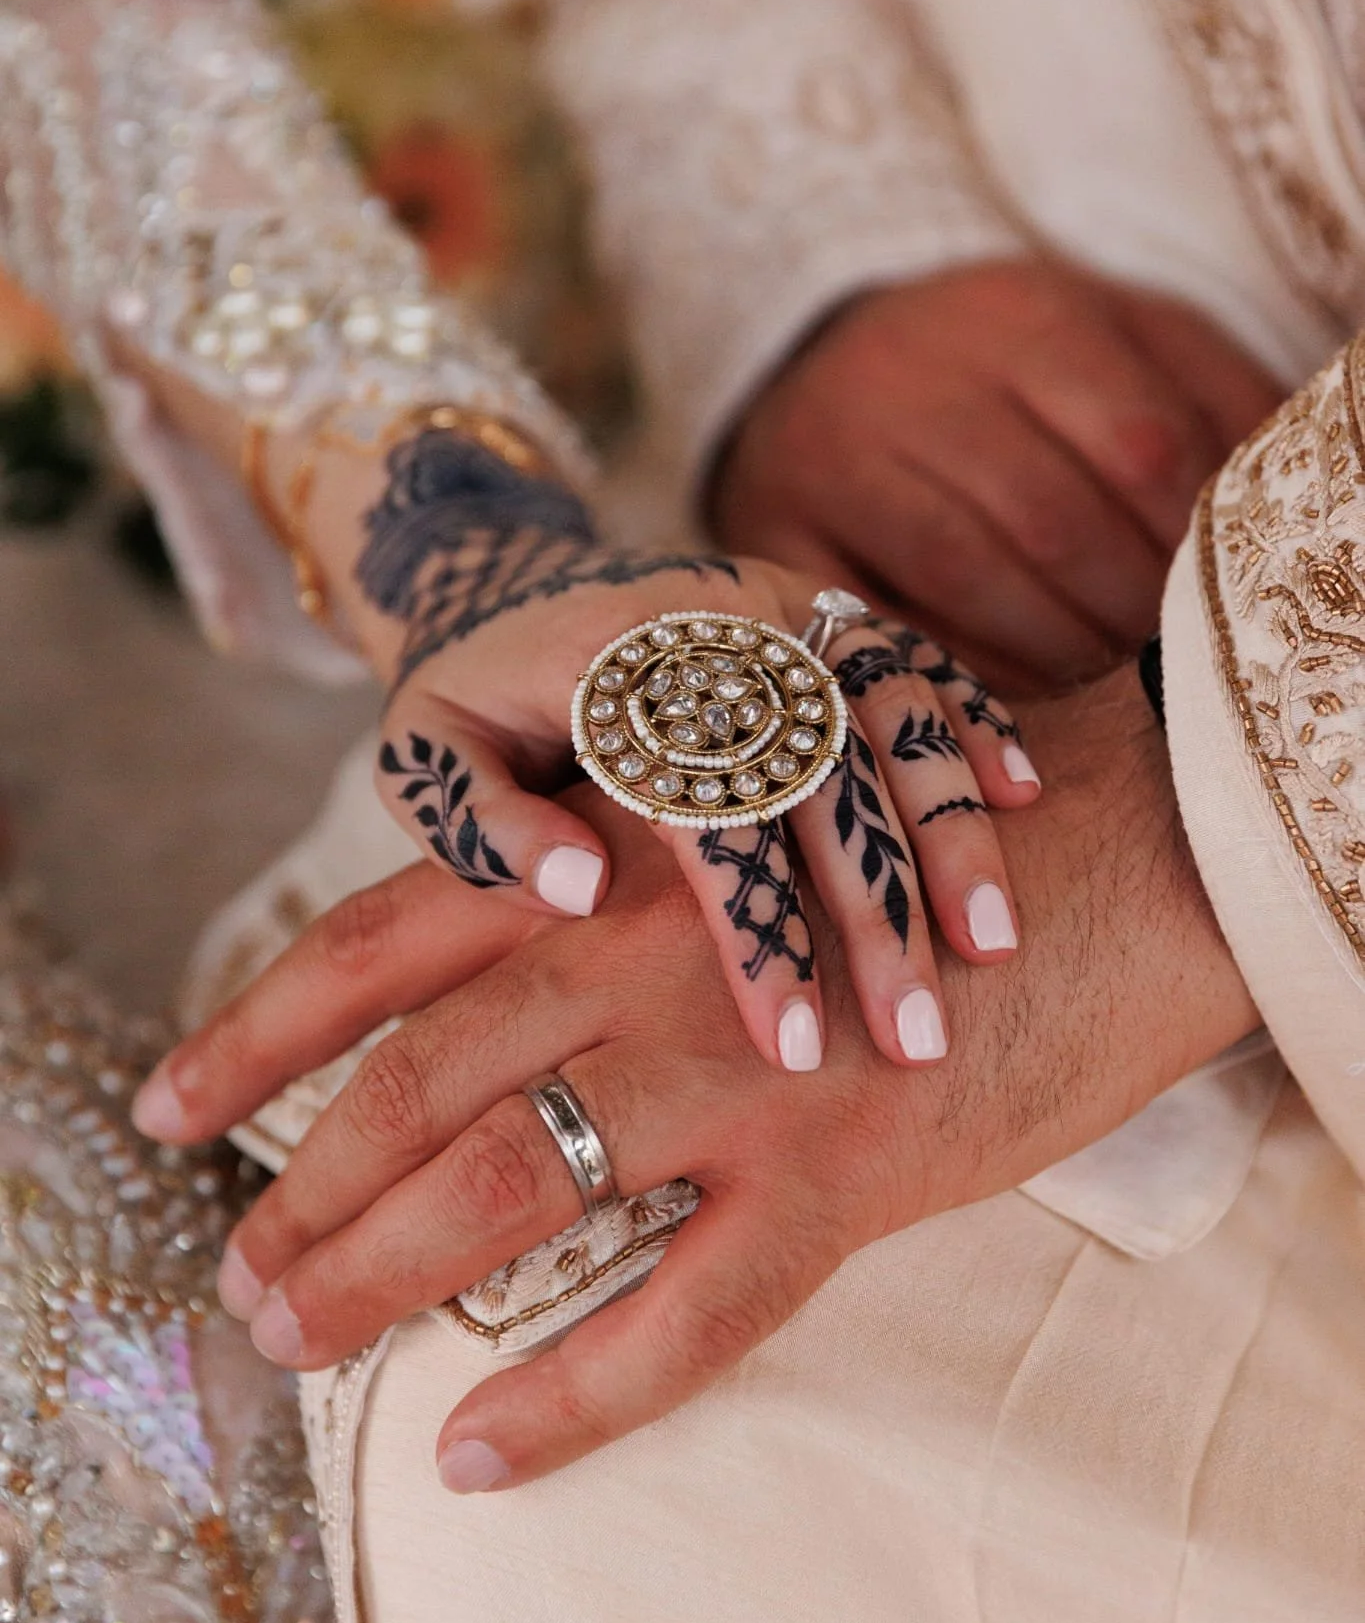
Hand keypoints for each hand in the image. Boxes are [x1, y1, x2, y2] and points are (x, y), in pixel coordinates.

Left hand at [133, 668, 1254, 1485]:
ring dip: (383, 1282)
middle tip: (239, 1281)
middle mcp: (645, 957)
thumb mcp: (725, 827)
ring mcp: (739, 1069)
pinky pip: (682, 1318)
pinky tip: (486, 1453)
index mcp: (604, 863)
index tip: (165, 1107)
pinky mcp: (841, 1173)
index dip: (254, 1032)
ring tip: (300, 1347)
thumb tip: (474, 989)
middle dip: (300, 1192)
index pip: (375, 943)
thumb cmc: (902, 847)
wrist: (1109, 863)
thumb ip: (599, 888)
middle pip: (416, 1085)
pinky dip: (573, 1400)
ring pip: (515, 1192)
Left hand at [147, 345, 1039, 1064]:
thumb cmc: (471, 699)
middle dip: (877, 909)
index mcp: (614, 671)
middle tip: (918, 1040)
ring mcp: (783, 612)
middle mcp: (718, 629)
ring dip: (948, 831)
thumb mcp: (426, 753)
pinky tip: (1029, 798)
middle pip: (819, 771)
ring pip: (891, 714)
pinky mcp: (827, 612)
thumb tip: (575, 891)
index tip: (789, 1043)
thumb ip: (482, 822)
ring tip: (998, 951)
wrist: (509, 579)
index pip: (702, 807)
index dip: (751, 926)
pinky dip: (973, 722)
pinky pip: (917, 660)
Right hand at [711, 259, 1282, 692]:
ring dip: (1051, 650)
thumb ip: (1203, 394)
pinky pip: (871, 617)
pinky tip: (1003, 697)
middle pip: (1052, 516)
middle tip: (1156, 662)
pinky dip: (949, 669)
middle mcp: (913, 371)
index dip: (1186, 543)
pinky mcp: (769, 525)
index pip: (1138, 444)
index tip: (1208, 597)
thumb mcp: (1111, 336)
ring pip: (964, 570)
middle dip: (1123, 611)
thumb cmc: (1000, 369)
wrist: (819, 361)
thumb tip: (1283, 479)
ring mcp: (831, 449)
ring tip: (1096, 681)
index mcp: (1019, 311)